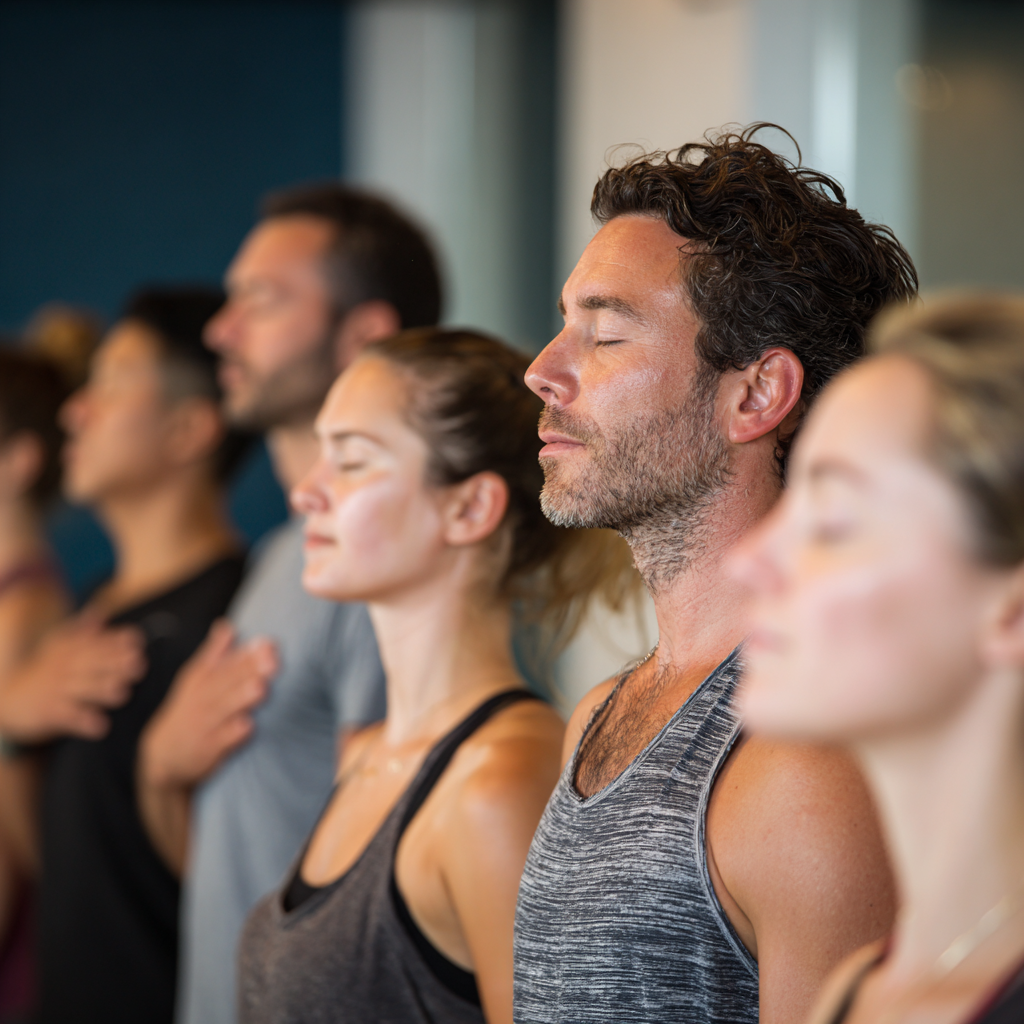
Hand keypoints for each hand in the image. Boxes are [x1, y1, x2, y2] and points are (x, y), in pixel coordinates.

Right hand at [0, 611, 146, 742]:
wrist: (8, 698)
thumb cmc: (45, 672)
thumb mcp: (58, 648)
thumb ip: (82, 632)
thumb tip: (101, 612)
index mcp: (68, 649)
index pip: (94, 642)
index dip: (116, 640)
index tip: (138, 640)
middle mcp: (62, 666)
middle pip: (91, 663)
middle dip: (116, 664)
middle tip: (139, 665)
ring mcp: (55, 689)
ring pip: (81, 689)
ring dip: (102, 691)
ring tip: (123, 694)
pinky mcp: (47, 712)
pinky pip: (67, 716)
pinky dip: (84, 721)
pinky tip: (102, 727)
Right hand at [140, 619, 275, 790]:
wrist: (163, 754)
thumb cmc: (191, 708)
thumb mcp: (196, 678)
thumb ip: (215, 653)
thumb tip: (228, 625)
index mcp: (202, 678)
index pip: (225, 663)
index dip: (246, 654)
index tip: (268, 643)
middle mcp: (202, 698)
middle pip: (226, 682)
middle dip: (248, 671)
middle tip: (271, 661)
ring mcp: (204, 724)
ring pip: (224, 709)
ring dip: (242, 698)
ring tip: (261, 688)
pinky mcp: (207, 749)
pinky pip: (220, 741)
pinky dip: (232, 735)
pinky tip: (248, 726)